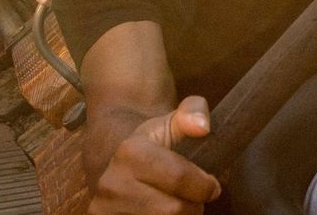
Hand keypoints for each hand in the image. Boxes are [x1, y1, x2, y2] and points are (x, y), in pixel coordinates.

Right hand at [89, 96, 220, 213]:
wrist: (123, 162)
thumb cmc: (157, 143)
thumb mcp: (175, 120)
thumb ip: (194, 112)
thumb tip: (202, 126)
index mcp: (130, 152)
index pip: (179, 178)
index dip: (204, 186)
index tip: (212, 185)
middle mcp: (111, 183)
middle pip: (172, 210)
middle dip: (192, 206)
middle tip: (194, 198)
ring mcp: (104, 209)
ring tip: (177, 204)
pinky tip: (161, 212)